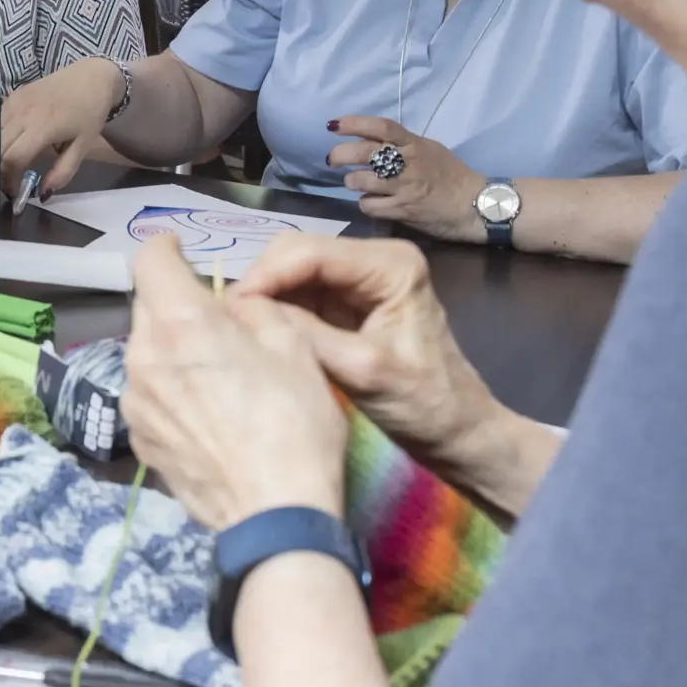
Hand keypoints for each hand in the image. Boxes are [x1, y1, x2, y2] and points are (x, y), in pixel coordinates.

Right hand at [0, 57, 127, 194]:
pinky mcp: (12, 95)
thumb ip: (63, 172)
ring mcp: (14, 102)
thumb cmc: (89, 113)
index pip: (12, 159)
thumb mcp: (83, 146)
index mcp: (42, 127)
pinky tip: (7, 145)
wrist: (90, 76)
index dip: (9, 179)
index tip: (14, 192)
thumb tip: (42, 194)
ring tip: (6, 165)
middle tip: (8, 181)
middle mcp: (22, 113)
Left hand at [121, 237, 348, 529]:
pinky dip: (170, 391)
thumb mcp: (293, 346)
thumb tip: (231, 307)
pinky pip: (149, 396)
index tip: (183, 251)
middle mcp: (142, 356)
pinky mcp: (139, 441)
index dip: (166, 248)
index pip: (148, 260)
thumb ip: (253, 310)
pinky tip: (207, 414)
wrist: (274, 516)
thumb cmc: (293, 424)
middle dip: (175, 303)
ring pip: (146, 354)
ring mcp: (134, 402)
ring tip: (215, 375)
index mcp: (178, 322)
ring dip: (172, 350)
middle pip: (147, 308)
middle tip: (216, 321)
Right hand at [235, 235, 502, 471]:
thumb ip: (307, 336)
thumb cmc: (424, 406)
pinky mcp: (347, 300)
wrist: (458, 433)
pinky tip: (258, 332)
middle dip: (261, 284)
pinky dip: (276, 310)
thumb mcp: (363, 372)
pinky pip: (299, 293)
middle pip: (297, 254)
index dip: (264, 275)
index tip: (228, 310)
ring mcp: (360, 278)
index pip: (309, 252)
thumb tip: (245, 311)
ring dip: (265, 298)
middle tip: (227, 322)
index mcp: (390, 265)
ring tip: (237, 329)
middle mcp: (375, 258)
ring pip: (292, 272)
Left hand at [329, 115, 486, 243]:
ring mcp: (403, 188)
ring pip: (360, 181)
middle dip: (340, 154)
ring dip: (352, 181)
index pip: (380, 127)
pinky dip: (366, 204)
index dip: (354, 123)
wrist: (474, 205)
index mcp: (414, 145)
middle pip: (363, 153)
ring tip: (356, 182)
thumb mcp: (429, 149)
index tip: (334, 124)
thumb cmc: (451, 175)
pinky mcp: (402, 211)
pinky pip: (369, 206)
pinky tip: (372, 202)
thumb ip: (403, 144)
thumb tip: (371, 140)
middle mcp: (407, 164)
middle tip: (333, 159)